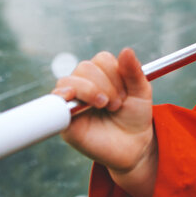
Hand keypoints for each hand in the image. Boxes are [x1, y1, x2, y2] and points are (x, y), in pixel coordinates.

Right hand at [52, 47, 155, 176]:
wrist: (133, 147)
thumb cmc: (135, 118)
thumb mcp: (141, 93)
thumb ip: (134, 72)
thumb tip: (126, 50)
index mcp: (103, 75)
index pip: (101, 59)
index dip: (115, 73)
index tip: (126, 93)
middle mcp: (85, 84)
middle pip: (85, 67)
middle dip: (105, 84)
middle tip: (117, 104)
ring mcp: (73, 100)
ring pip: (69, 80)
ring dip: (90, 90)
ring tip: (106, 106)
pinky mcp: (64, 118)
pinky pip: (54, 101)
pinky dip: (62, 96)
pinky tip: (74, 99)